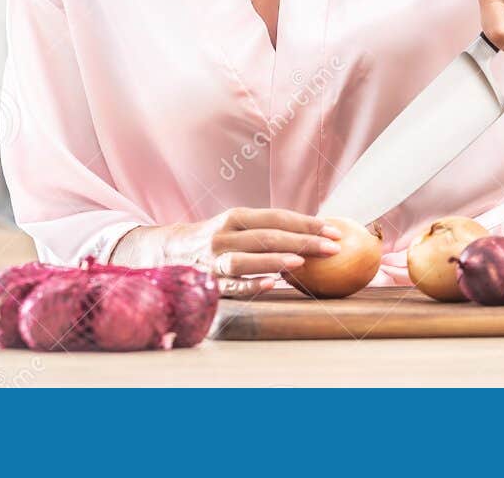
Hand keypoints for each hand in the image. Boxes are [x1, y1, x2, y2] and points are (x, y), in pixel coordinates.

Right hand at [111, 208, 341, 297]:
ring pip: (245, 259)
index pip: (277, 217)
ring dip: (274, 260)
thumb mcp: (237, 226)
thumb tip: (316, 233)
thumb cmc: (217, 239)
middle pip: (267, 236)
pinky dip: (250, 285)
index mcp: (235, 217)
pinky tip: (270, 286)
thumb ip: (267, 229)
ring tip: (301, 262)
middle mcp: (224, 235)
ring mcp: (214, 259)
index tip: (335, 231)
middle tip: (333, 248)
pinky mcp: (208, 281)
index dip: (307, 223)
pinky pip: (231, 284)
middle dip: (303, 241)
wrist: (169, 251)